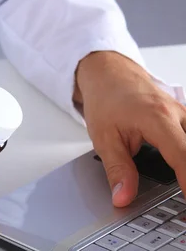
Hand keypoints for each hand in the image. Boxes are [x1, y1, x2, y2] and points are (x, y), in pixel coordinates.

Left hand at [75, 51, 185, 206]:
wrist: (109, 73)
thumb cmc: (106, 99)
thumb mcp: (104, 137)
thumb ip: (117, 169)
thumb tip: (124, 197)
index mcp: (158, 118)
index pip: (183, 156)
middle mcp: (177, 115)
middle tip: (184, 208)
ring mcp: (184, 115)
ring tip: (182, 194)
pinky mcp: (184, 119)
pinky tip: (181, 174)